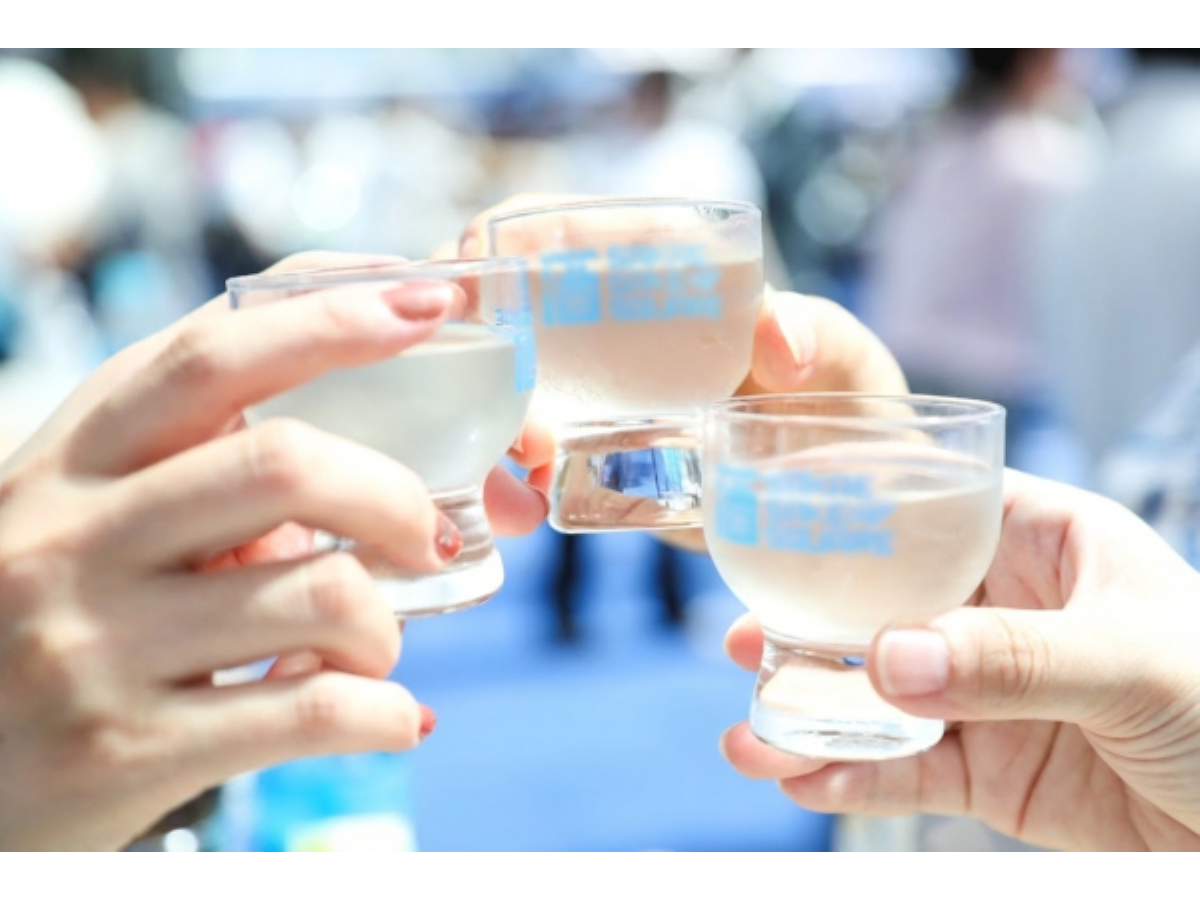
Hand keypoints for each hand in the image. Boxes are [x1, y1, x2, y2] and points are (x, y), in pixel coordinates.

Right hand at [0, 252, 545, 849]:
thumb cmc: (43, 620)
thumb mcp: (84, 516)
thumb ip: (194, 467)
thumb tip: (363, 468)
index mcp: (76, 459)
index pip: (213, 356)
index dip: (333, 318)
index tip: (426, 300)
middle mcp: (74, 537)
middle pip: (283, 463)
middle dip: (394, 495)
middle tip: (430, 537)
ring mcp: (96, 646)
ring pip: (318, 593)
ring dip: (385, 624)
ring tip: (378, 646)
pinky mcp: (128, 751)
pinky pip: (311, 712)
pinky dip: (385, 712)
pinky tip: (392, 716)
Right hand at [446, 194, 907, 548]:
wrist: (852, 503)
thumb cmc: (848, 405)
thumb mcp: (844, 361)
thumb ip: (818, 335)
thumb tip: (780, 345)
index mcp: (658, 276)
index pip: (552, 231)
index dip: (495, 242)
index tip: (474, 275)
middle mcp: (610, 332)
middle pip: (500, 314)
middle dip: (475, 354)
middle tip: (527, 431)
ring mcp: (592, 400)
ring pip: (495, 392)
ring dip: (485, 428)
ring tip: (524, 484)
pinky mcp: (592, 466)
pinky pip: (522, 461)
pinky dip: (504, 481)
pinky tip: (525, 509)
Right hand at [721, 469, 1199, 850]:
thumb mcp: (1136, 658)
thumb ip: (1015, 657)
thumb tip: (889, 658)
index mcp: (1043, 544)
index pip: (931, 504)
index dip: (855, 506)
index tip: (775, 512)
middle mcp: (1003, 611)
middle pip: (884, 606)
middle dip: (808, 623)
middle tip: (739, 637)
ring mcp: (988, 694)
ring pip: (880, 696)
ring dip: (812, 712)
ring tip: (753, 731)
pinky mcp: (988, 770)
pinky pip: (905, 770)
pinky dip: (850, 776)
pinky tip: (803, 777)